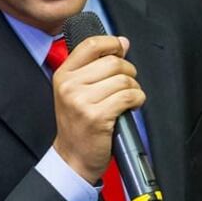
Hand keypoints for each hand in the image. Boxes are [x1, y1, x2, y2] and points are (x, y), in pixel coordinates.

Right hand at [51, 35, 144, 183]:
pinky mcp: (97, 116)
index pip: (91, 45)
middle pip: (113, 62)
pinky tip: (131, 106)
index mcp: (63, 75)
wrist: (73, 158)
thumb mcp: (77, 91)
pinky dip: (137, 100)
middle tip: (127, 84)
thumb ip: (97, 65)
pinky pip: (128, 96)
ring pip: (124, 80)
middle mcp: (70, 86)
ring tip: (128, 99)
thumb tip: (122, 42)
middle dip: (128, 72)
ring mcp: (82, 101)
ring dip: (134, 88)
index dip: (112, 43)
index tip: (121, 49)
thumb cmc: (79, 125)